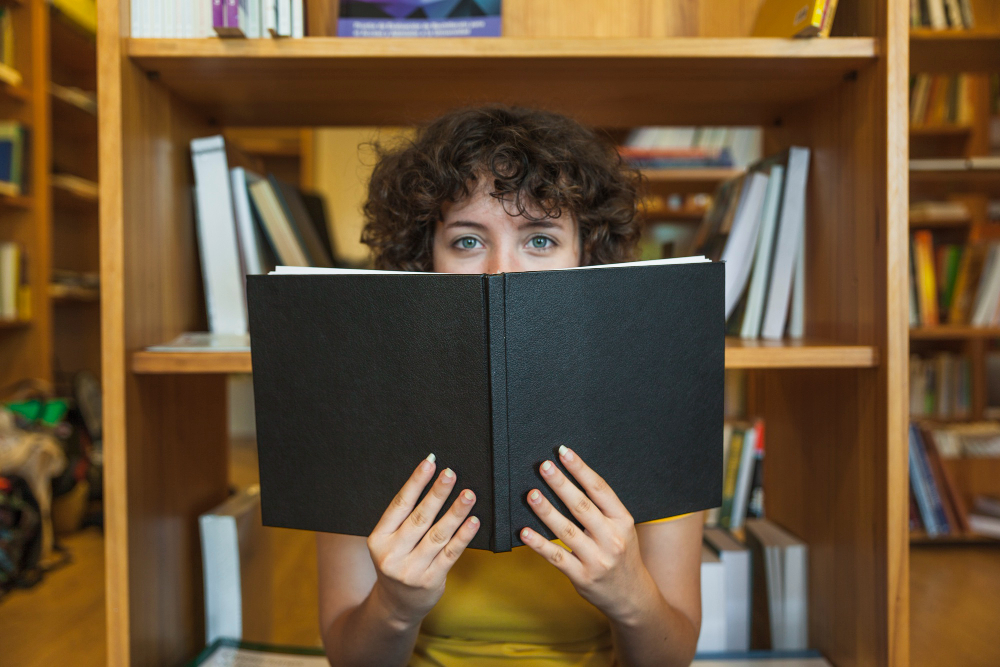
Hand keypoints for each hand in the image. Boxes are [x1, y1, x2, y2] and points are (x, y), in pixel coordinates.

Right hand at [366, 454, 479, 628]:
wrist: (396, 605)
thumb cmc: (397, 561)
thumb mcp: (390, 541)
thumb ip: (405, 517)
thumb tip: (431, 480)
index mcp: (379, 539)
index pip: (399, 505)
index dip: (415, 483)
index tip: (429, 463)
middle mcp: (392, 554)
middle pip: (419, 518)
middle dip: (437, 494)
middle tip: (451, 474)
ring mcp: (411, 570)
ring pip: (438, 535)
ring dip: (455, 512)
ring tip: (468, 494)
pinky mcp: (431, 580)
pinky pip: (451, 554)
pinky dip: (463, 536)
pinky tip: (473, 521)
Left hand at [520, 446, 656, 623]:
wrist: (632, 597)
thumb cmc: (622, 555)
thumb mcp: (622, 529)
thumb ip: (601, 509)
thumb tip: (569, 480)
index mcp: (622, 521)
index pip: (600, 490)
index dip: (581, 469)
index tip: (563, 452)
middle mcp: (612, 539)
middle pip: (582, 506)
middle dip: (561, 484)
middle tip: (543, 467)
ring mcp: (597, 559)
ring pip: (567, 531)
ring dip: (547, 511)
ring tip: (531, 494)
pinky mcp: (582, 577)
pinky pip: (557, 557)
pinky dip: (539, 544)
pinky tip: (525, 532)